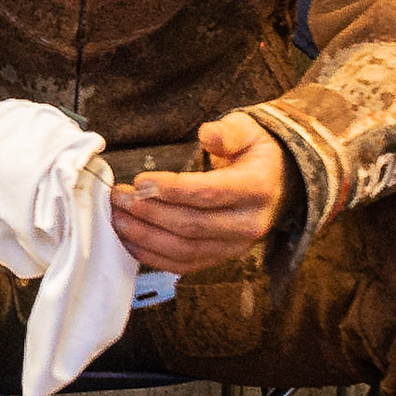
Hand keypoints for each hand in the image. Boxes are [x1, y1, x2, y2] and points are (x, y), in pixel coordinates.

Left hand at [110, 112, 287, 273]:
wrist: (278, 183)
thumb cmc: (254, 154)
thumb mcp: (248, 130)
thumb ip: (228, 131)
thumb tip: (208, 134)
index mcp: (256, 188)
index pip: (209, 193)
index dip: (171, 189)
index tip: (140, 180)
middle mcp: (249, 223)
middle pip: (192, 225)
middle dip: (148, 212)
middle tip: (119, 197)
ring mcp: (235, 246)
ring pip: (185, 249)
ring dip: (145, 236)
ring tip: (117, 218)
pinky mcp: (221, 257)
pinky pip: (184, 264)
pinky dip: (153, 256)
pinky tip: (130, 241)